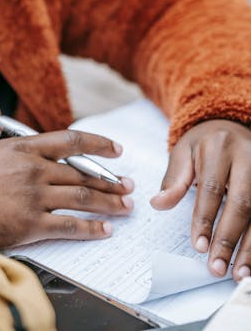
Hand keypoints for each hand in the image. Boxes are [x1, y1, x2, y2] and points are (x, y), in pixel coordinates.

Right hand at [0, 102, 133, 248]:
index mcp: (23, 148)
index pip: (71, 141)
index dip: (98, 144)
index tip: (117, 150)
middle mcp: (35, 169)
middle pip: (82, 173)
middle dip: (110, 181)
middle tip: (128, 187)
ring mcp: (34, 197)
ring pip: (82, 198)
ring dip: (108, 204)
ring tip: (126, 208)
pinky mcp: (30, 224)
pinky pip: (68, 227)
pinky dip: (90, 229)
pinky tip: (105, 231)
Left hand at [150, 119, 250, 280]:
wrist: (230, 125)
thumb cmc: (204, 144)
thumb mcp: (183, 152)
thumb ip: (173, 180)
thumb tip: (157, 204)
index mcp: (219, 147)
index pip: (212, 188)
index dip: (205, 219)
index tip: (199, 246)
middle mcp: (247, 157)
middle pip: (242, 204)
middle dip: (229, 239)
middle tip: (217, 267)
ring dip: (250, 247)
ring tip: (238, 272)